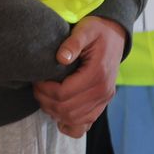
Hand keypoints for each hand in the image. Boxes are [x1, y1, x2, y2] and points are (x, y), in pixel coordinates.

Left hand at [33, 16, 125, 137]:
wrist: (115, 36)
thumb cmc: (98, 31)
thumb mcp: (86, 29)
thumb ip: (74, 42)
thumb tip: (61, 58)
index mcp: (98, 73)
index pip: (64, 93)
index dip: (45, 90)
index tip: (38, 79)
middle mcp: (103, 90)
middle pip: (66, 110)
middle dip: (46, 101)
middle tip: (38, 88)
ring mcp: (104, 99)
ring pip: (73, 120)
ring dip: (54, 112)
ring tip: (46, 97)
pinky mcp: (103, 103)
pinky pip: (85, 124)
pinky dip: (70, 124)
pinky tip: (60, 114)